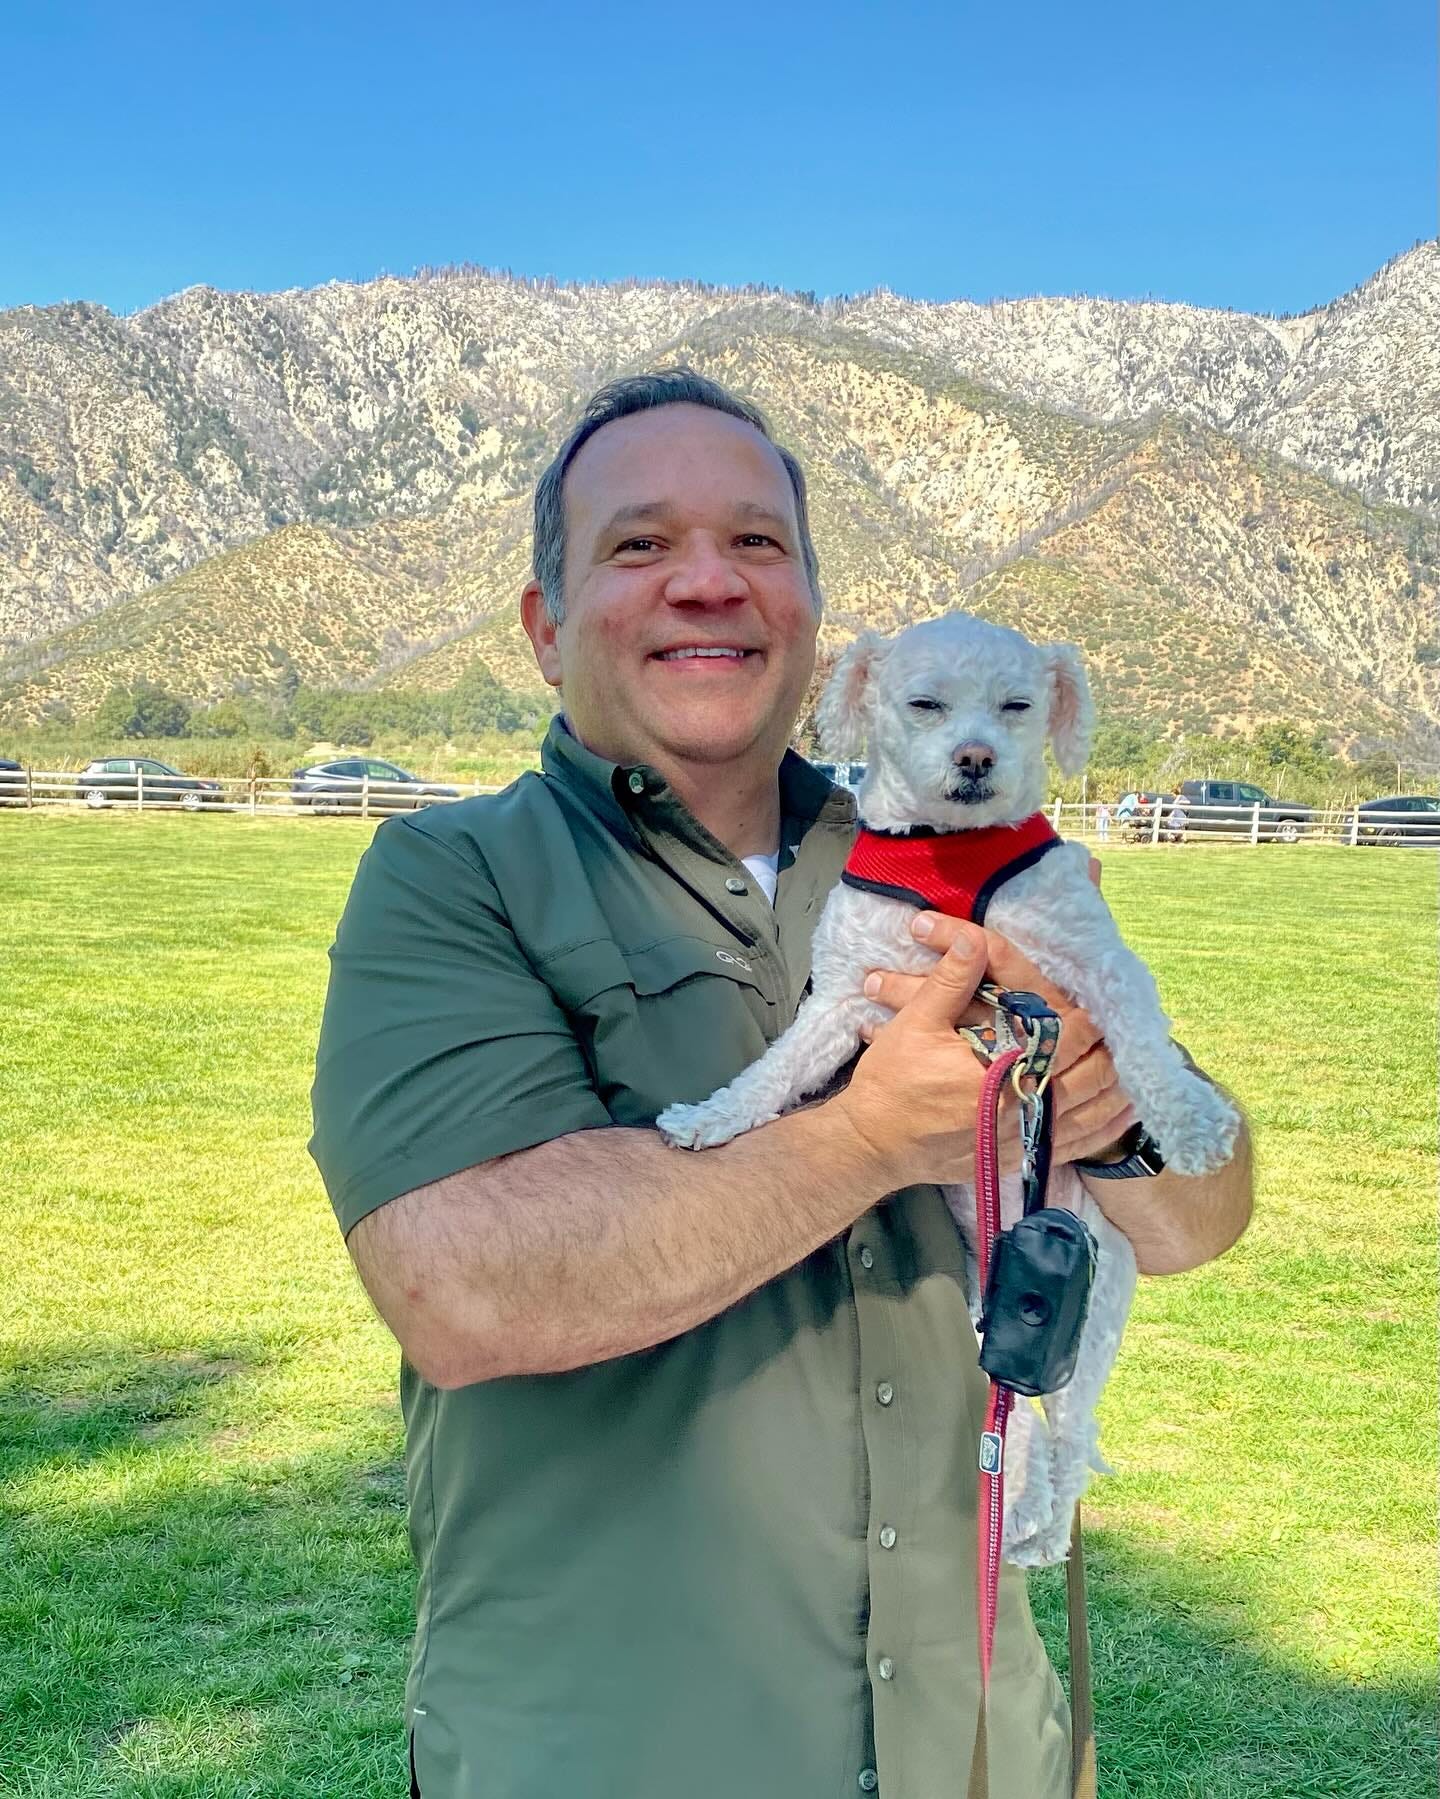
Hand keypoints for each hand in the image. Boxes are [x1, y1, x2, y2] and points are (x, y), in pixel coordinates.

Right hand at [844, 910, 1135, 1186]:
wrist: (872, 1145)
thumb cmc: (891, 1084)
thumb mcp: (913, 1024)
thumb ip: (951, 981)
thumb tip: (975, 938)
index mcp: (999, 1073)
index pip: (1064, 1043)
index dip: (1090, 1022)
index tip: (1103, 1004)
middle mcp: (1020, 1111)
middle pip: (1089, 1081)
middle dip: (1111, 1053)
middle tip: (1126, 1031)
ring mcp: (1022, 1142)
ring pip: (1092, 1116)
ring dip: (1117, 1090)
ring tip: (1136, 1066)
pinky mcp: (1018, 1160)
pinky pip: (1076, 1147)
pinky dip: (1103, 1128)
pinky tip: (1118, 1111)